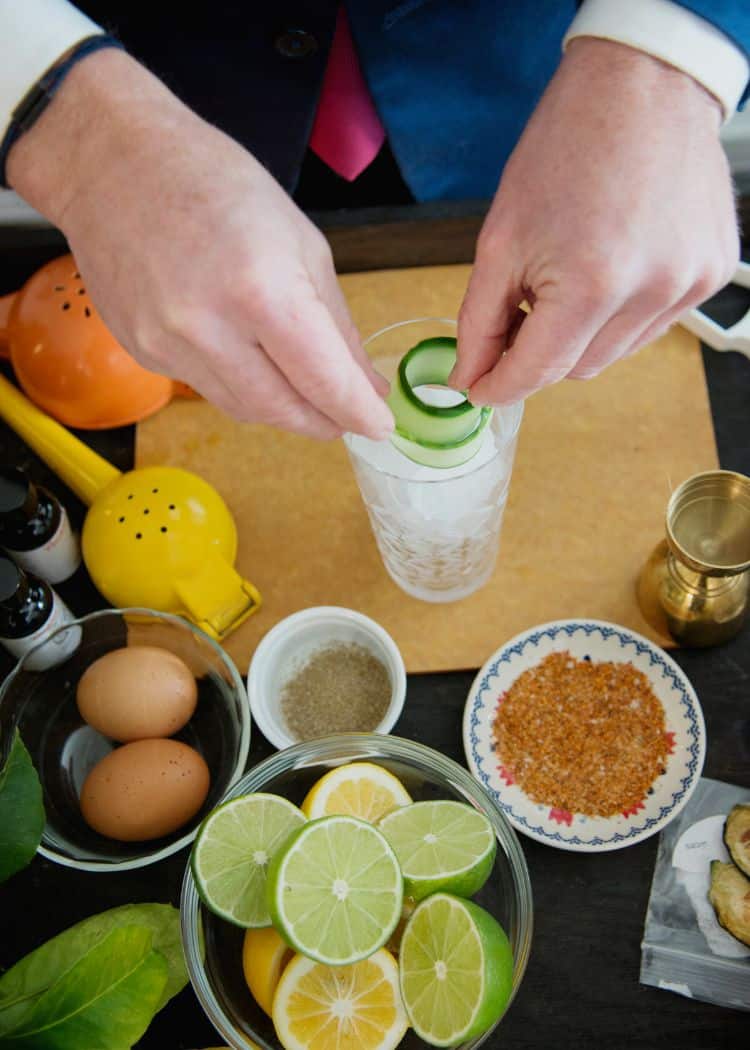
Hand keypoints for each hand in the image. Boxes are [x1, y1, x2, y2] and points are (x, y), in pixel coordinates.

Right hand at [7, 50, 391, 439]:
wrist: (111, 161)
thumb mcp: (302, 243)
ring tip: (304, 390)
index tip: (380, 425)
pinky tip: (247, 356)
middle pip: (281, 409)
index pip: (322, 380)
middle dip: (323, 422)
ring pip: (244, 409)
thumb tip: (368, 387)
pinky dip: (240, 384)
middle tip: (347, 418)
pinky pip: (207, 388)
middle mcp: (207, 327)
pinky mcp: (142, 352)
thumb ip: (337, 326)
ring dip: (283, 409)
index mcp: (260, 288)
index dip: (358, 413)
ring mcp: (167, 344)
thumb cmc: (217, 184)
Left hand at [452, 38, 739, 404]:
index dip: (499, 386)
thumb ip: (480, 321)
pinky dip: (620, 314)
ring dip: (581, 335)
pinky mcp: (711, 274)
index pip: (537, 372)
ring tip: (570, 275)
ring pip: (614, 353)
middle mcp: (651, 293)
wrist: (640, 86)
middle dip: (539, 352)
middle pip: (577, 369)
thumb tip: (470, 378)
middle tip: (519, 312)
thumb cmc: (565, 148)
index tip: (478, 388)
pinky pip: (650, 326)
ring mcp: (689, 285)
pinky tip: (610, 265)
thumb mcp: (500, 239)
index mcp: (592, 284)